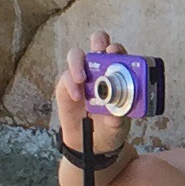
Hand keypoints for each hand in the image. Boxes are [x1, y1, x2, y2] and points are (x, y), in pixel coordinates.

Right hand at [52, 30, 139, 182]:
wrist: (92, 144)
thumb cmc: (110, 127)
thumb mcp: (119, 124)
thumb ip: (119, 117)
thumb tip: (117, 112)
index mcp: (117, 72)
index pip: (117, 52)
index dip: (117, 49)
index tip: (116, 54)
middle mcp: (99, 69)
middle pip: (97, 42)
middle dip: (98, 41)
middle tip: (100, 52)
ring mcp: (81, 75)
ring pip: (76, 55)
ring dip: (78, 63)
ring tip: (81, 79)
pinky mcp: (66, 85)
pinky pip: (65, 77)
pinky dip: (70, 84)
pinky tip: (76, 96)